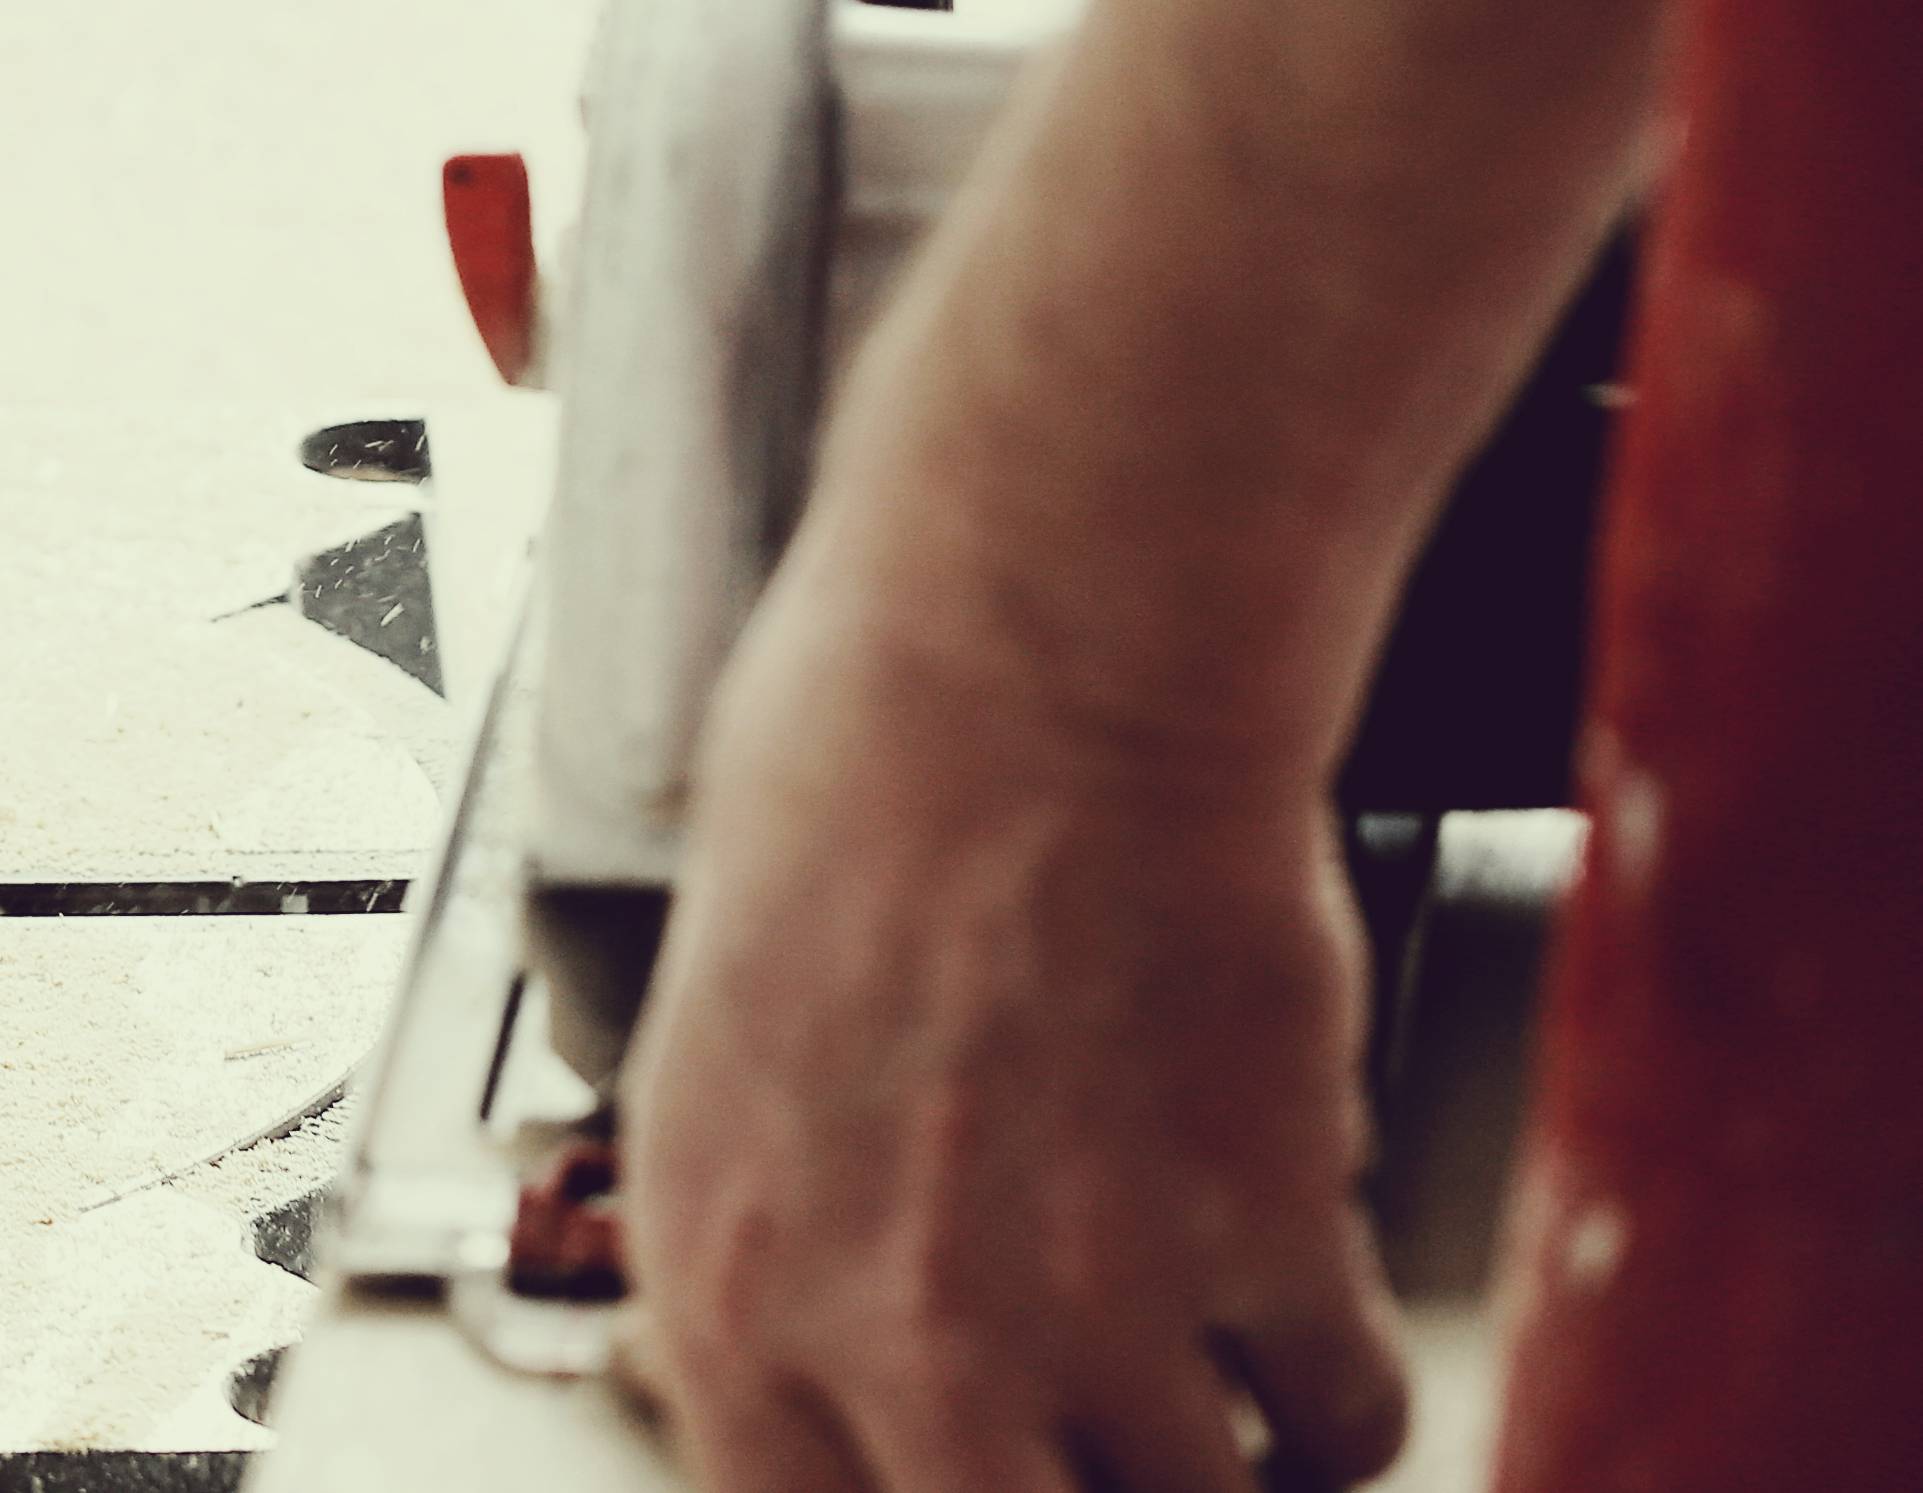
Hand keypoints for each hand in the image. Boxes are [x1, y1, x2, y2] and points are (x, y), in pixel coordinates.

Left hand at [621, 533, 1412, 1492]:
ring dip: (1216, 1447)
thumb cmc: (862, 779)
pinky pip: (1341, 1421)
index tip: (973, 1472)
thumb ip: (792, 1237)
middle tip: (1111, 1439)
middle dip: (1078, 1491)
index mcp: (723, 1270)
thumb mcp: (734, 1044)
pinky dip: (1338, 1389)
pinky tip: (1299, 1301)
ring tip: (1208, 1349)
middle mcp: (889, 1326)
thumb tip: (856, 1362)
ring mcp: (1085, 1303)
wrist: (1034, 656)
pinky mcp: (1263, 1241)